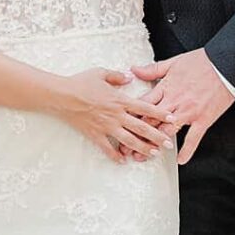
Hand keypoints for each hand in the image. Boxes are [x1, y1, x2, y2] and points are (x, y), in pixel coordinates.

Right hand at [55, 68, 176, 164]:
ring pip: (128, 140)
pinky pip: (107, 148)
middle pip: (141, 127)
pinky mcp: (95, 135)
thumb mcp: (100, 73)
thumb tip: (129, 77)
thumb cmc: (80, 82)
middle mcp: (116, 115)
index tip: (172, 118)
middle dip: (157, 136)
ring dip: (142, 148)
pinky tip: (123, 161)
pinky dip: (115, 156)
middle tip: (169, 144)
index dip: (160, 113)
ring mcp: (106, 126)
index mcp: (120, 100)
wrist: (62, 96)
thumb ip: (117, 76)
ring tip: (153, 154)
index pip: (145, 107)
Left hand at [132, 48, 234, 165]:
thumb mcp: (173, 62)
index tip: (121, 125)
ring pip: (167, 132)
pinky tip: (181, 160)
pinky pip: (194, 138)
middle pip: (150, 122)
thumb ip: (152, 69)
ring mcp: (189, 112)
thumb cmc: (202, 62)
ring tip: (144, 156)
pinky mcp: (203, 119)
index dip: (130, 117)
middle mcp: (175, 102)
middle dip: (136, 135)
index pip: (143, 105)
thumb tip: (134, 70)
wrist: (225, 64)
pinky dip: (187, 150)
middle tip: (126, 147)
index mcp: (166, 88)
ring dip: (154, 145)